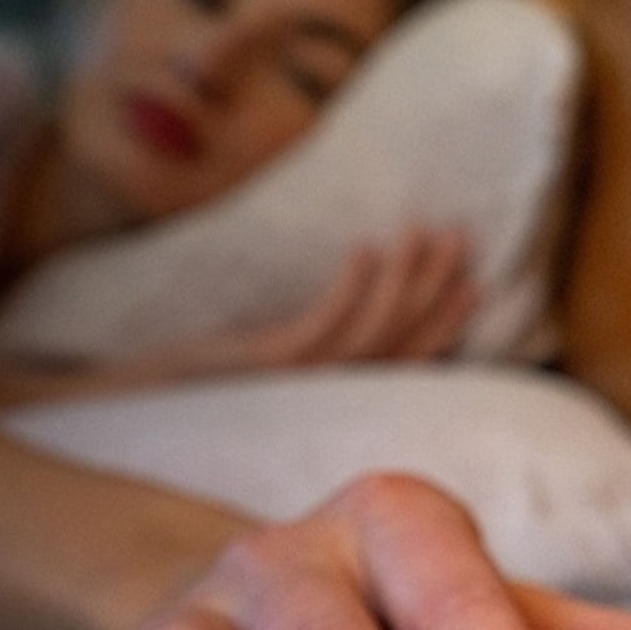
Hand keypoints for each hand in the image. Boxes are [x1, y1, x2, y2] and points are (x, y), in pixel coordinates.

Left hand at [221, 226, 480, 369]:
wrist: (155, 399)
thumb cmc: (211, 378)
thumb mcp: (271, 356)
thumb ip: (314, 344)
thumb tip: (356, 303)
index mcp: (342, 393)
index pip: (410, 356)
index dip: (446, 321)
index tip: (475, 283)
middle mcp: (334, 390)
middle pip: (400, 335)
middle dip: (436, 286)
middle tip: (459, 238)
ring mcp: (306, 378)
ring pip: (374, 327)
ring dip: (403, 277)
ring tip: (420, 230)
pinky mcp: (275, 363)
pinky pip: (326, 322)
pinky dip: (351, 286)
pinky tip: (364, 248)